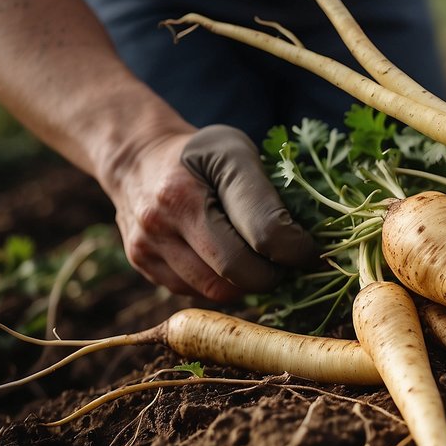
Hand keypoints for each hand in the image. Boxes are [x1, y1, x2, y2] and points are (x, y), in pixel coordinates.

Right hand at [111, 125, 315, 301]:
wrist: (135, 158)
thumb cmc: (200, 156)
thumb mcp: (236, 152)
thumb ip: (268, 194)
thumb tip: (301, 243)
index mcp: (196, 181)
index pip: (263, 233)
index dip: (296, 249)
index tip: (311, 251)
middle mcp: (164, 216)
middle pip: (238, 271)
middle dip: (272, 274)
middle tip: (287, 263)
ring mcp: (148, 244)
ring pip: (217, 290)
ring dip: (248, 284)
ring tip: (260, 262)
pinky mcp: (143, 265)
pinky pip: (196, 293)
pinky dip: (221, 284)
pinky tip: (227, 262)